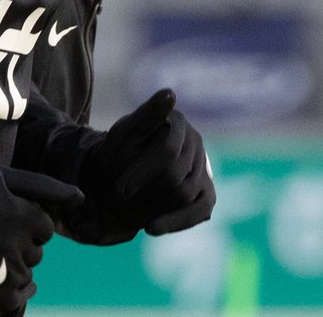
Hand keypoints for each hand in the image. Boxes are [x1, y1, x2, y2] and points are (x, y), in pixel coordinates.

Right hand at [0, 166, 82, 311]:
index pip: (46, 229)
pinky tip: (8, 284)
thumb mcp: (4, 177)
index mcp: (21, 214)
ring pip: (27, 274)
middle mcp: (14, 243)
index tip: (10, 219)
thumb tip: (81, 197)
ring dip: (16, 266)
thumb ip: (44, 185)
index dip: (30, 224)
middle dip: (23, 245)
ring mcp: (1, 268)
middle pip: (37, 253)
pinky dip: (17, 294)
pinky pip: (16, 299)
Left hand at [79, 88, 215, 236]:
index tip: (118, 189)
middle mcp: (195, 141)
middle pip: (175, 176)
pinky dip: (176, 221)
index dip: (141, 173)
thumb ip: (146, 116)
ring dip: (154, 206)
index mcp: (177, 122)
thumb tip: (170, 94)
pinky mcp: (207, 192)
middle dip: (144, 191)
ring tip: (127, 209)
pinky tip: (150, 228)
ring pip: (185, 194)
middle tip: (117, 199)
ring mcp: (203, 167)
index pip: (166, 151)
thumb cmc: (117, 153)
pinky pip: (200, 210)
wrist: (115, 178)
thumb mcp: (124, 133)